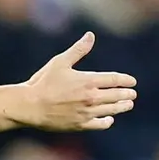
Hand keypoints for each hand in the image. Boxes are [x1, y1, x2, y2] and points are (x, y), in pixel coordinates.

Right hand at [20, 32, 135, 130]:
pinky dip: (108, 121)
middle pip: (119, 95)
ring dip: (123, 107)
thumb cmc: (42, 82)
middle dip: (128, 94)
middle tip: (132, 94)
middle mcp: (91, 97)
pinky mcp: (80, 124)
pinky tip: (108, 118)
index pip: (117, 79)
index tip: (132, 82)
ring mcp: (87, 112)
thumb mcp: (59, 62)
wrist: (28, 106)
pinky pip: (101, 124)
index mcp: (88, 81)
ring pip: (114, 110)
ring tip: (127, 105)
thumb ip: (78, 50)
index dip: (127, 80)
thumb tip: (91, 35)